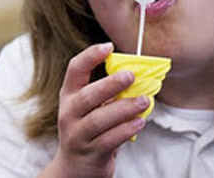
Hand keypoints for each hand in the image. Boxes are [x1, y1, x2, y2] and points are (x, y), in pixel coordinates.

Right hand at [39, 42, 148, 177]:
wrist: (75, 169)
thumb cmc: (88, 129)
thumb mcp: (90, 107)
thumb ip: (107, 92)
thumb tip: (137, 75)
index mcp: (69, 94)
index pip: (74, 70)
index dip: (90, 56)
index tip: (108, 46)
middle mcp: (69, 113)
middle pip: (87, 96)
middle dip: (110, 84)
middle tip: (131, 75)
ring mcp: (77, 135)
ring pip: (99, 120)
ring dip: (124, 108)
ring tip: (144, 101)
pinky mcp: (90, 153)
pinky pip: (109, 140)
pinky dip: (126, 129)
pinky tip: (139, 122)